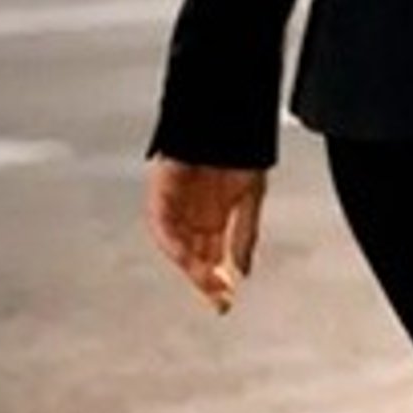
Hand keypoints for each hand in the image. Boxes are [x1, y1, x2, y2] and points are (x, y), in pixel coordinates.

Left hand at [146, 158, 268, 312]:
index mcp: (215, 214)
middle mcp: (194, 211)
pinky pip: (160, 221)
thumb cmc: (241, 144)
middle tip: (218, 299)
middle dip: (204, 279)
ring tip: (206, 280)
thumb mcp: (253, 194)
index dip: (218, 280)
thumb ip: (246, 233)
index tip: (227, 301)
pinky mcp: (160, 187)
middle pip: (192, 255)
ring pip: (175, 243)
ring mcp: (176, 201)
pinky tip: (186, 252)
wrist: (225, 111)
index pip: (212, 257)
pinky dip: (171, 239)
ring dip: (188, 264)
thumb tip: (244, 269)